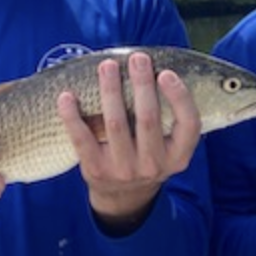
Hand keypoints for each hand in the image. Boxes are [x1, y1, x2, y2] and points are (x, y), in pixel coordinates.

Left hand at [58, 51, 201, 233]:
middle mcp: (153, 165)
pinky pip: (82, 139)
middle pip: (148, 119)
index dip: (179, 97)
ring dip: (110, 91)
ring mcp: (123, 170)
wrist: (123, 197)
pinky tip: (67, 96)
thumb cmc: (148, 156)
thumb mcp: (170, 147)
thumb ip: (171, 118)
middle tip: (137, 59)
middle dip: (142, 84)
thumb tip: (159, 70)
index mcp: (178, 156)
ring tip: (107, 66)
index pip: (188, 124)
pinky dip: (72, 116)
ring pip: (116, 124)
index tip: (166, 73)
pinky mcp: (95, 170)